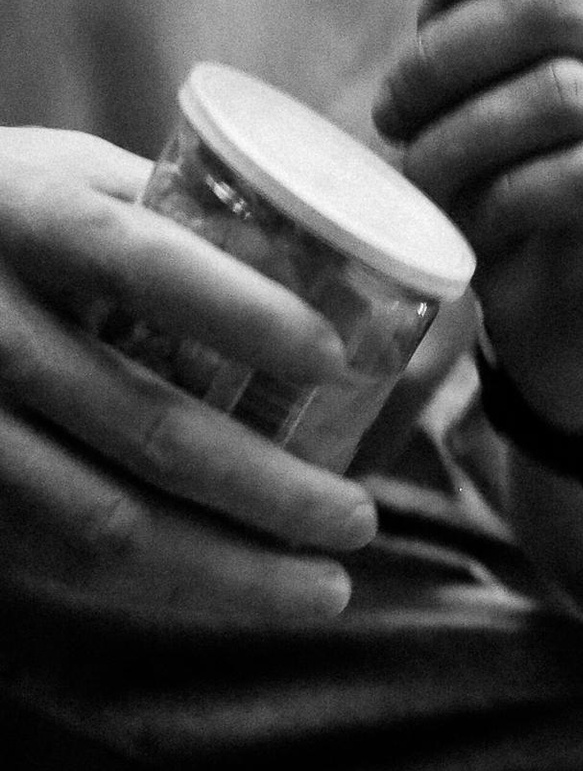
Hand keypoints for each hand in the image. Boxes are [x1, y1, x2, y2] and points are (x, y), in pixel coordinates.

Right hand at [0, 128, 378, 630]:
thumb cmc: (9, 225)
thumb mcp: (68, 180)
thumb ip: (176, 216)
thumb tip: (336, 268)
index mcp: (23, 218)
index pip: (137, 263)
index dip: (241, 313)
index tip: (335, 359)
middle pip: (146, 426)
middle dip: (271, 488)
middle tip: (359, 517)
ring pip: (111, 524)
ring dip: (235, 571)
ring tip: (328, 586)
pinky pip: (72, 563)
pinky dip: (171, 586)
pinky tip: (242, 590)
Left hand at [373, 0, 582, 436]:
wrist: (569, 339)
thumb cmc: (524, 196)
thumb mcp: (487, 68)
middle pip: (560, 2)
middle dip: (447, 51)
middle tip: (392, 111)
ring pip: (563, 93)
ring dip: (461, 136)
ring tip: (417, 176)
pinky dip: (505, 199)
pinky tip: (474, 228)